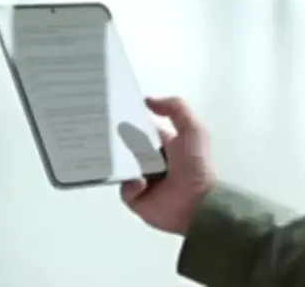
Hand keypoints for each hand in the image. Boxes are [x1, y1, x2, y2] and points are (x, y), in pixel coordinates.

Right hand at [121, 97, 216, 235]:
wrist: (197, 202)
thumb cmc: (198, 166)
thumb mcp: (193, 129)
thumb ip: (175, 109)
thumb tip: (149, 101)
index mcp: (166, 145)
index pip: (142, 130)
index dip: (130, 122)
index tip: (115, 113)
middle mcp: (153, 162)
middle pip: (127, 148)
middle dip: (117, 142)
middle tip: (107, 134)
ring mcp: (144, 180)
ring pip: (121, 168)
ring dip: (120, 164)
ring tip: (119, 159)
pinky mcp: (137, 198)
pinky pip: (123, 188)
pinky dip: (130, 185)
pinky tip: (141, 183)